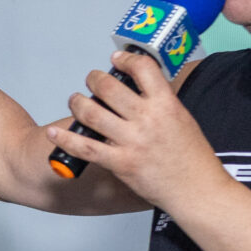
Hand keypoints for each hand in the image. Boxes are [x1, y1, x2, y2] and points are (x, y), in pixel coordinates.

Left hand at [49, 51, 227, 211]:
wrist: (195, 190)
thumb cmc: (192, 158)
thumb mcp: (183, 119)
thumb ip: (161, 103)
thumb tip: (141, 90)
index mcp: (166, 104)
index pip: (142, 69)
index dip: (125, 60)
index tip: (116, 60)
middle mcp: (147, 119)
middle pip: (108, 88)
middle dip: (94, 79)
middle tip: (91, 80)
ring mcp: (132, 141)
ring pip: (92, 113)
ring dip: (78, 102)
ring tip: (76, 100)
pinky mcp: (120, 163)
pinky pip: (85, 148)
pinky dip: (66, 139)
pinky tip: (55, 132)